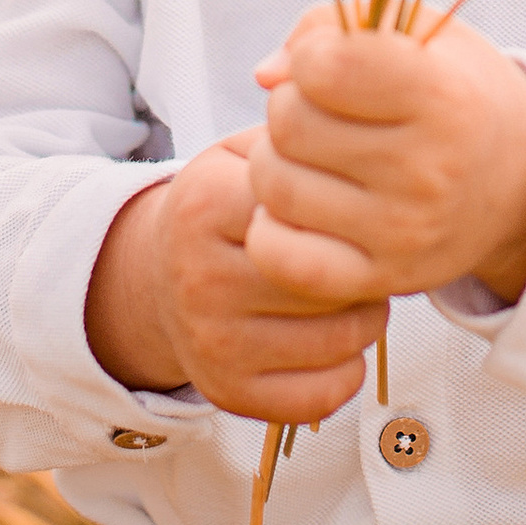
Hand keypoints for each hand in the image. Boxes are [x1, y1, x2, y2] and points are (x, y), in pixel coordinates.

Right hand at [84, 139, 384, 424]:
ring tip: (353, 292)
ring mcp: (212, 343)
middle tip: (368, 254)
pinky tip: (335, 341)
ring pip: (341, 340)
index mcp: (206, 203)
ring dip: (366, 317)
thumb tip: (355, 129)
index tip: (356, 204)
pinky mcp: (227, 392)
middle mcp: (202, 278)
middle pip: (333, 278)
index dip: (350, 209)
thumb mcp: (242, 154)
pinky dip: (346, 370)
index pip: (311, 209)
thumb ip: (298, 135)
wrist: (157, 277)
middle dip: (367, 266)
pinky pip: (323, 395)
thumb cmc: (224, 208)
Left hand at [248, 10, 525, 307]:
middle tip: (322, 114)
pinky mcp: (382, 279)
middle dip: (290, 106)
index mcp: (443, 98)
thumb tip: (265, 75)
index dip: (312, 56)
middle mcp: (427, 171)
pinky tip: (298, 207)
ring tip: (311, 156)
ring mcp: (404, 233)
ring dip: (275, 162)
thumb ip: (332, 25)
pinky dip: (270, 229)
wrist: (522, 181)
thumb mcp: (416, 31)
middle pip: (288, 124)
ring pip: (275, 186)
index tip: (333, 64)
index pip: (323, 67)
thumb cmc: (455, 90)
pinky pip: (282, 258)